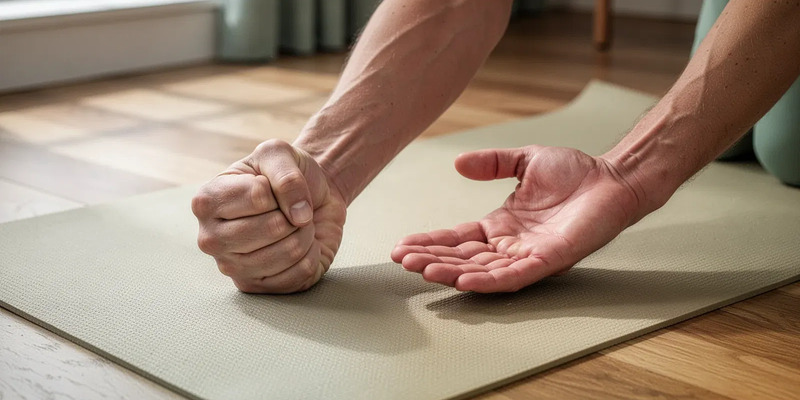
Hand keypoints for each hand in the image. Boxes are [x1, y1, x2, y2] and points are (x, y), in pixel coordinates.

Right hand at [191, 139, 345, 292]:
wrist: (306, 198)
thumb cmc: (283, 175)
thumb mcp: (280, 153)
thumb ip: (286, 175)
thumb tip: (299, 215)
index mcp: (207, 201)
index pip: (259, 197)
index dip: (280, 189)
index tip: (273, 186)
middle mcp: (211, 239)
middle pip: (273, 227)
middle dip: (295, 213)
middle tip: (289, 209)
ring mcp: (231, 268)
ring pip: (290, 252)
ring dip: (305, 233)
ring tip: (294, 225)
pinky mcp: (256, 288)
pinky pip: (300, 274)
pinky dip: (312, 254)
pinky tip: (299, 244)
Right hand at [391, 145, 641, 292]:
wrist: (614, 177)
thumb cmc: (577, 172)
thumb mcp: (525, 161)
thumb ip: (493, 163)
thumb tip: (458, 163)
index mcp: (502, 226)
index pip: (458, 239)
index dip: (431, 243)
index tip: (403, 245)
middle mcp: (511, 246)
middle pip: (463, 258)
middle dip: (432, 260)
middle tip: (403, 261)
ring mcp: (529, 255)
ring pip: (483, 271)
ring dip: (453, 273)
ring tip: (424, 271)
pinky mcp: (550, 260)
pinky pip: (515, 276)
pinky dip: (489, 281)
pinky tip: (464, 281)